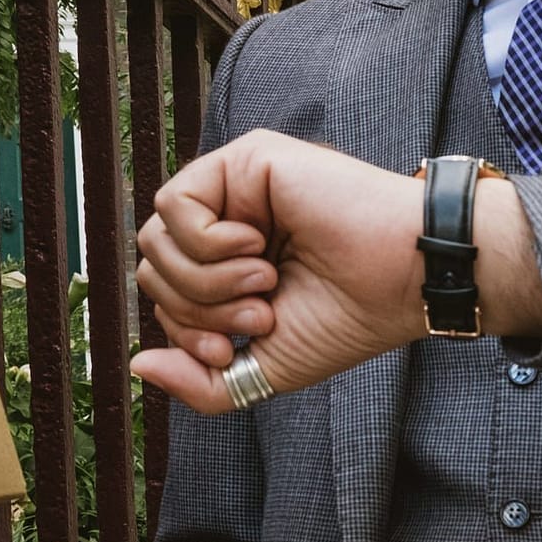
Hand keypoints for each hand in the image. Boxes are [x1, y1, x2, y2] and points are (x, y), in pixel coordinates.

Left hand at [130, 129, 541, 413]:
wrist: (405, 281)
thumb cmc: (352, 319)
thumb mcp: (264, 368)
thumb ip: (201, 382)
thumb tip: (136, 366)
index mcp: (236, 266)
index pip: (167, 296)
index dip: (186, 333)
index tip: (233, 350)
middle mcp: (231, 222)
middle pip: (153, 270)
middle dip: (197, 310)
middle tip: (260, 313)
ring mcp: (236, 188)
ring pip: (155, 239)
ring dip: (207, 280)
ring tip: (264, 281)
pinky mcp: (245, 160)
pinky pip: (175, 205)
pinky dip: (208, 243)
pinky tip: (258, 246)